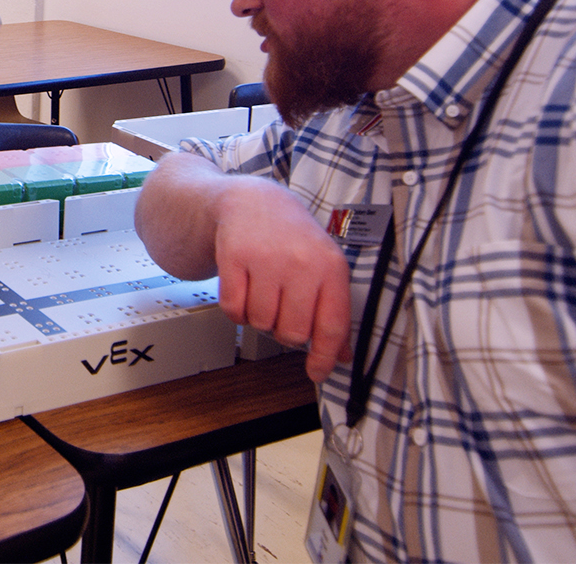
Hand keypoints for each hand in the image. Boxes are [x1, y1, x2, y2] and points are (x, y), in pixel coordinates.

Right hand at [137, 150, 350, 382]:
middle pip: (293, 333)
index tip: (318, 372)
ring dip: (259, 318)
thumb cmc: (293, 238)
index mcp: (331, 267)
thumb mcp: (324, 267)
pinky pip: (233, 310)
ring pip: (261, 323)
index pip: (331, 326)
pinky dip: (237, 309)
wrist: (253, 202)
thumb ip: (334, 311)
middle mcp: (301, 263)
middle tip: (283, 312)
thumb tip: (342, 354)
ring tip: (264, 293)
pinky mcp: (234, 258)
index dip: (325, 357)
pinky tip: (245, 289)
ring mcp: (266, 260)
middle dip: (285, 331)